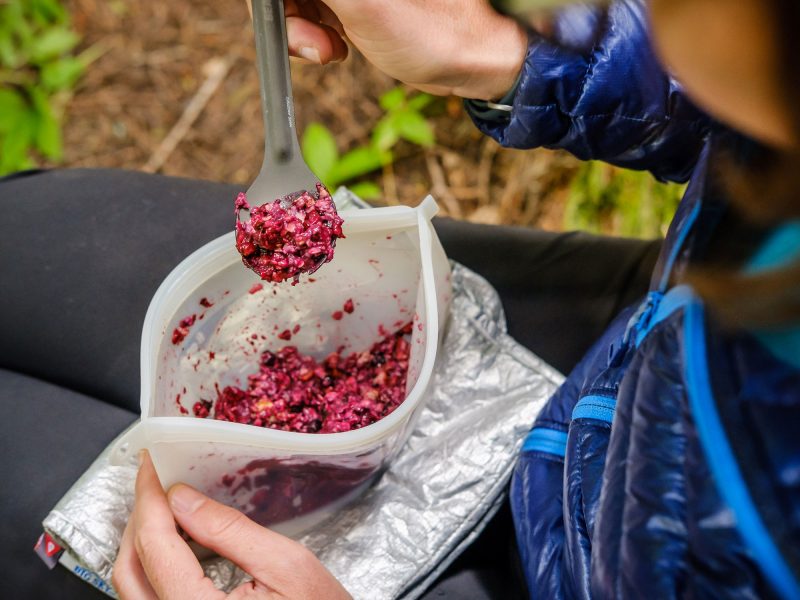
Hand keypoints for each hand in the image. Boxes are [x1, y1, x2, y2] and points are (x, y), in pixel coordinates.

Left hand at [113, 451, 350, 599]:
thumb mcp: (288, 566)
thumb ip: (231, 531)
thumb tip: (183, 499)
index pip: (155, 547)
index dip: (150, 498)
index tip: (153, 466)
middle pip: (128, 569)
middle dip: (140, 517)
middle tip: (157, 482)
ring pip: (133, 588)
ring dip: (143, 542)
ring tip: (166, 506)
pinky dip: (154, 567)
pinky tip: (176, 543)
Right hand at [272, 0, 527, 99]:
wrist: (468, 59)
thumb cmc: (431, 32)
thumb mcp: (360, 3)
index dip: (276, 2)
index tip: (283, 19)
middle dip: (287, 12)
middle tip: (314, 44)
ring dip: (298, 26)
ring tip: (330, 50)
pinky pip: (307, 6)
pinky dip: (311, 31)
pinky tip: (335, 46)